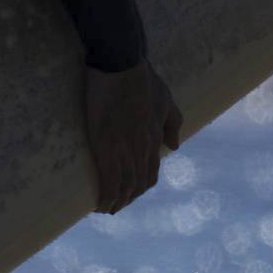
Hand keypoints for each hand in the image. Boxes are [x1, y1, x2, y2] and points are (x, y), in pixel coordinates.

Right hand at [82, 62, 182, 213]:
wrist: (121, 63)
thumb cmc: (142, 78)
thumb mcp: (166, 100)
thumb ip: (172, 123)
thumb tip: (175, 146)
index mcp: (154, 139)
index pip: (150, 175)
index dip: (140, 189)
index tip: (129, 194)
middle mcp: (142, 149)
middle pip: (137, 185)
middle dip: (127, 199)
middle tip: (114, 206)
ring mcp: (124, 148)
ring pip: (123, 187)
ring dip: (115, 203)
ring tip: (105, 209)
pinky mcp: (105, 145)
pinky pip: (108, 180)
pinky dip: (105, 196)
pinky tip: (97, 206)